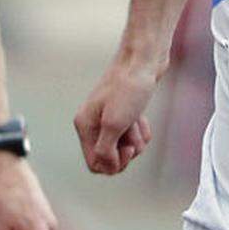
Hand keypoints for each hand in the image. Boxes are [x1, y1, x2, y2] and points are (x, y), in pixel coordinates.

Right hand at [74, 60, 155, 175]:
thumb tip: (105, 167)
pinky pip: (134, 136)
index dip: (112, 164)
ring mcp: (109, 119)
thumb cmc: (128, 89)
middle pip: (110, 158)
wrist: (144, 61)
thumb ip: (105, 150)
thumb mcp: (114, 124)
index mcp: (84, 126)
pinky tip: (142, 118)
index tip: (125, 152)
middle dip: (126, 152)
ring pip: (124, 148)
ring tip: (137, 120)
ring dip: (135, 139)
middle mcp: (93, 123)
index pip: (94, 163)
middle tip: (132, 138)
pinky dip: (141, 131)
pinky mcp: (125, 114)